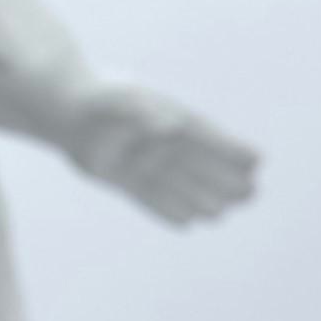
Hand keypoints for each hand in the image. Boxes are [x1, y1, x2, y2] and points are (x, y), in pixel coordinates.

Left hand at [65, 84, 258, 225]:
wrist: (63, 108)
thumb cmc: (95, 97)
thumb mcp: (119, 99)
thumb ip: (144, 113)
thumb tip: (170, 128)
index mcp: (167, 116)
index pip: (206, 137)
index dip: (230, 150)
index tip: (257, 161)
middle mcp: (159, 141)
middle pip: (199, 164)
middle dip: (224, 180)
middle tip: (252, 195)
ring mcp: (141, 159)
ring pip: (178, 184)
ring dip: (200, 199)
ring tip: (224, 214)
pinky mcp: (121, 176)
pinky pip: (149, 198)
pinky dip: (167, 210)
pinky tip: (188, 223)